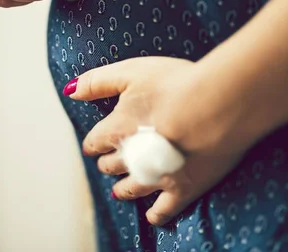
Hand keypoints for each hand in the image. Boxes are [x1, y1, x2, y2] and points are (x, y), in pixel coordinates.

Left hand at [64, 57, 258, 225]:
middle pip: (112, 164)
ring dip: (123, 189)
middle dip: (109, 164)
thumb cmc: (175, 84)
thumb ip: (97, 82)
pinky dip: (156, 214)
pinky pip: (165, 209)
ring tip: (119, 192)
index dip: (94, 143)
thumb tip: (70, 90)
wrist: (218, 107)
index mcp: (117, 128)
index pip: (96, 141)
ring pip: (132, 188)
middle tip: (108, 165)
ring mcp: (157, 176)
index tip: (93, 145)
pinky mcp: (184, 189)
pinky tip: (152, 215)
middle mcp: (132, 157)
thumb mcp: (131, 72)